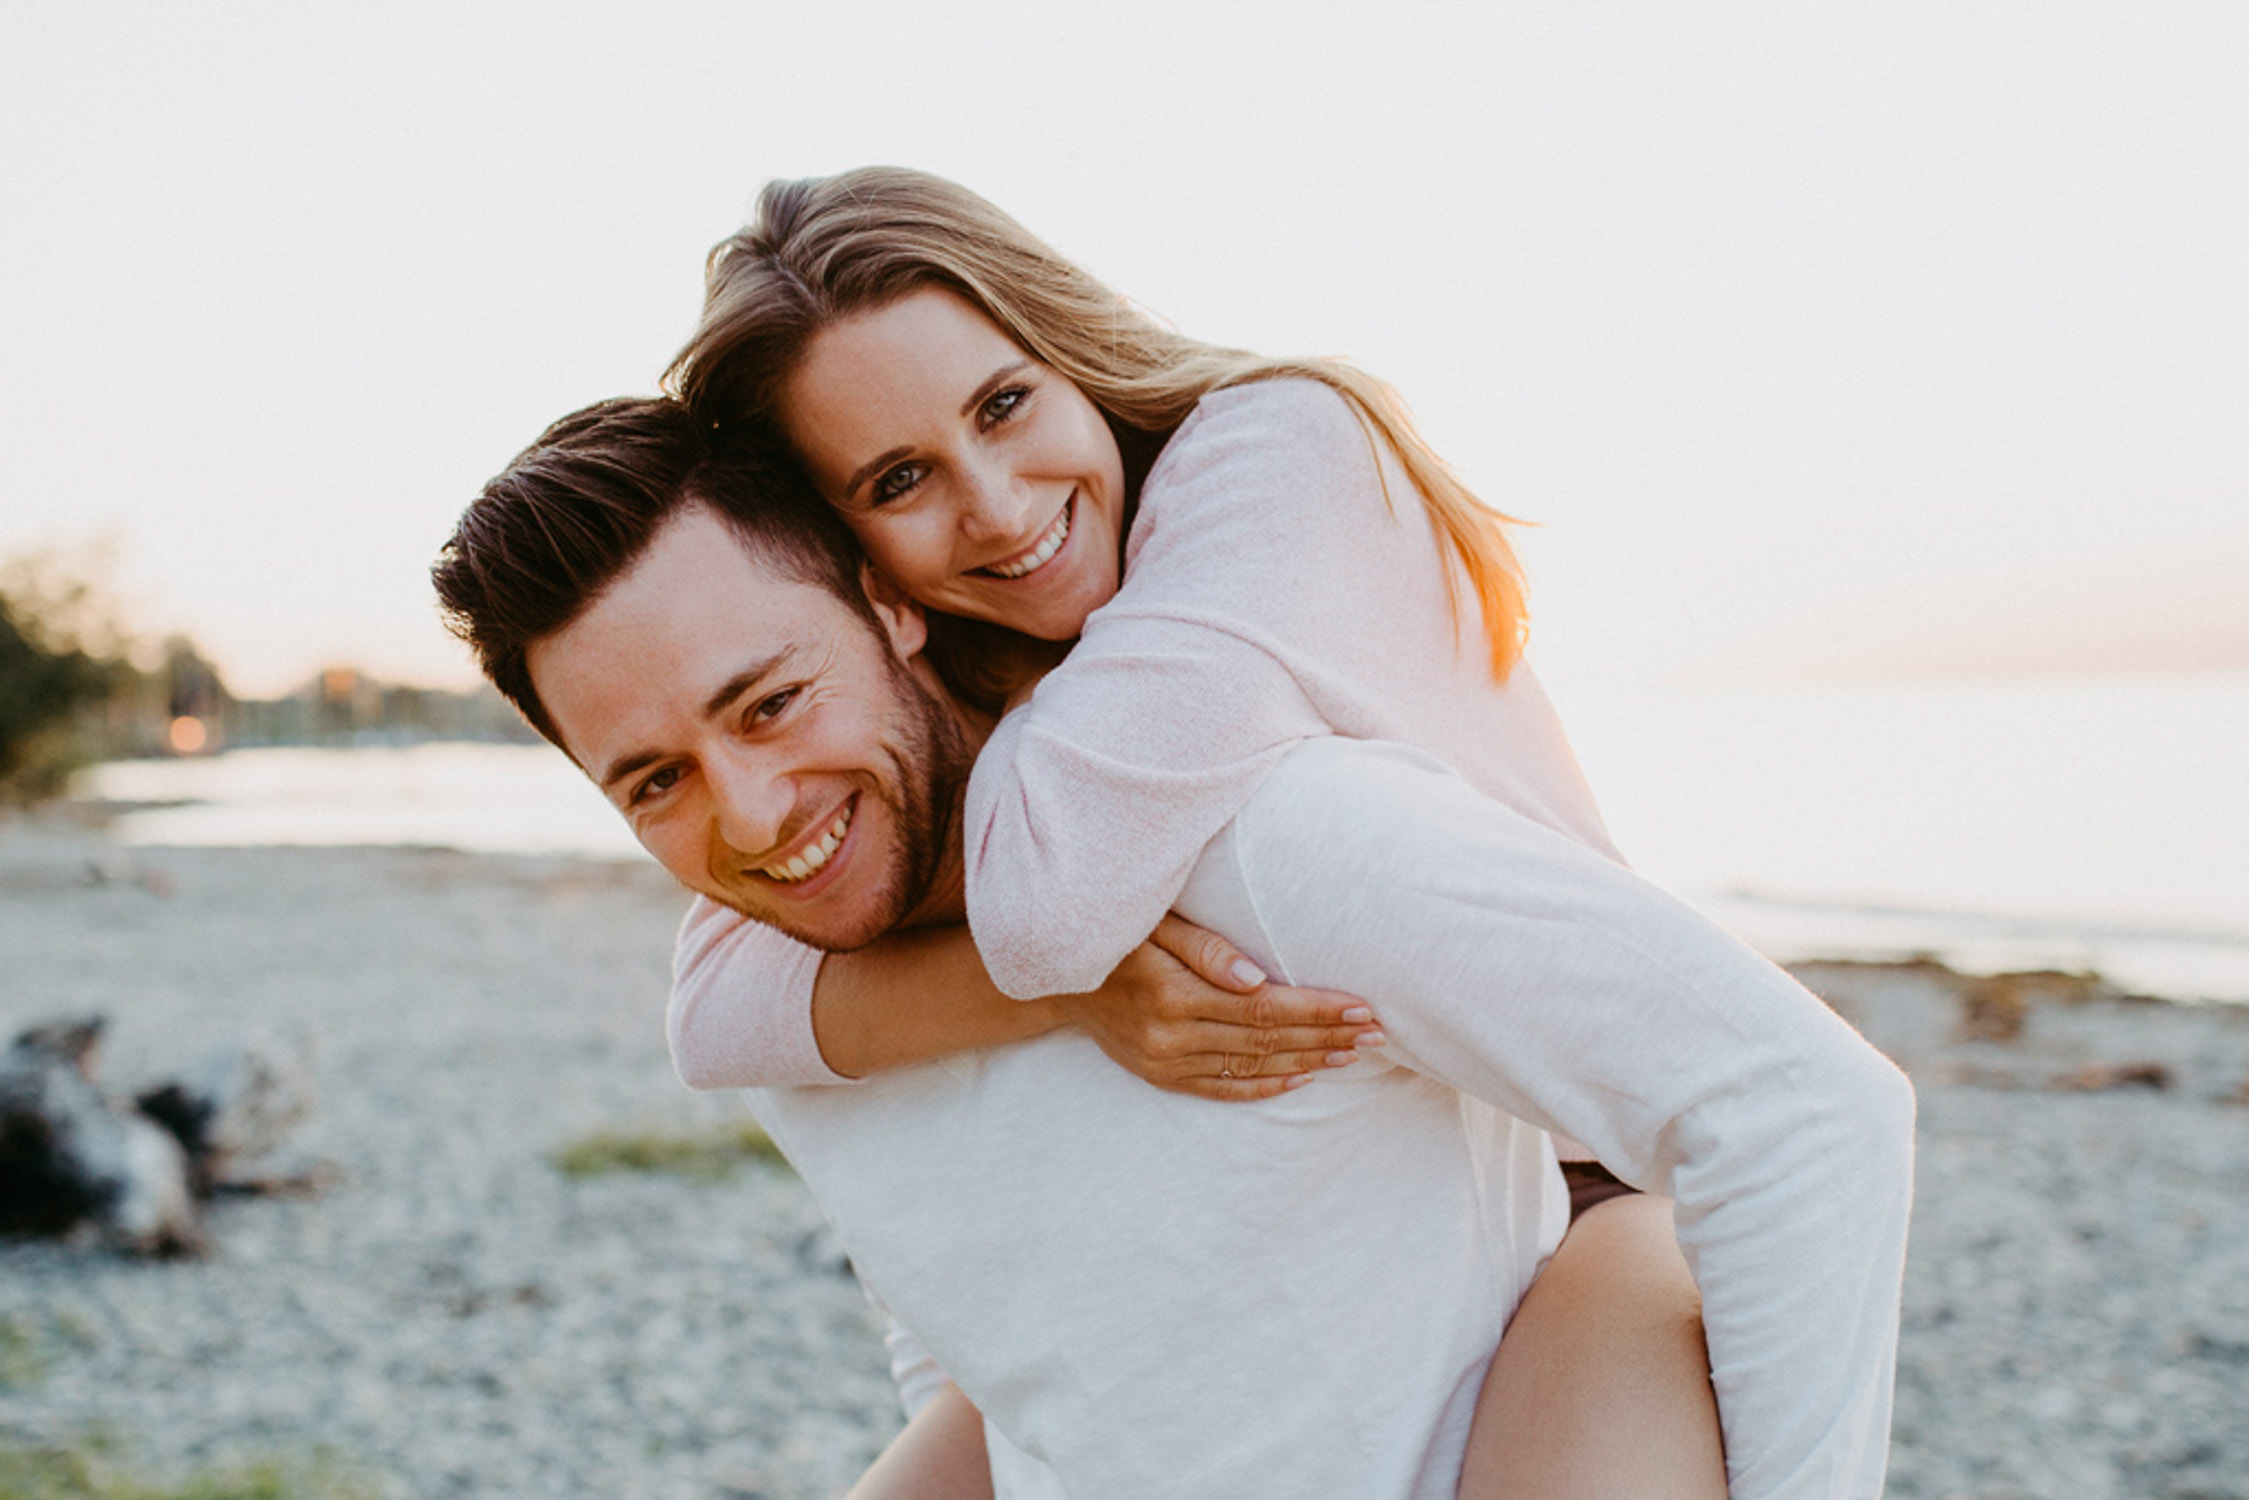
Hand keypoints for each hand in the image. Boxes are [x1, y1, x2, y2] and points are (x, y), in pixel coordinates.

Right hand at [1054, 914, 1384, 1100]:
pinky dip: (1264, 1084)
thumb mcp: (1152, 923)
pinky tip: (1302, 1077)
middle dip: (1326, 1035)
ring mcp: (1164, 1061)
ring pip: (1251, 1065)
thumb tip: (1258, 978)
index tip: (1361, 1006)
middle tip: (1377, 1033)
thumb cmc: (1113, 933)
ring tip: (1353, 1053)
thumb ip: (1204, 947)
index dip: (1317, 1009)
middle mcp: (1170, 1036)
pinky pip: (1222, 1086)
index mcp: (1173, 994)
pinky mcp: (1160, 1074)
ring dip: (1307, 1060)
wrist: (1053, 976)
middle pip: (1266, 1039)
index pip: (1264, 1007)